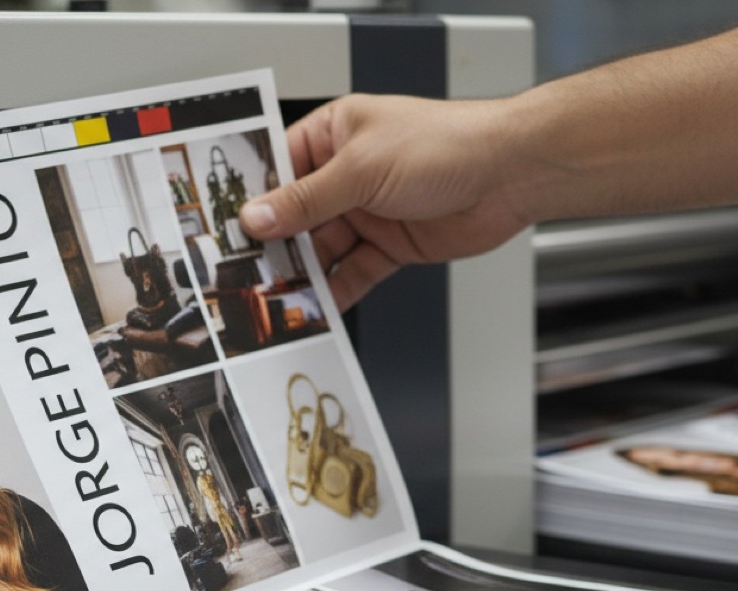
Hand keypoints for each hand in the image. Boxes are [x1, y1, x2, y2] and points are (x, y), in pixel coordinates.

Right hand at [239, 94, 531, 310]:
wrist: (509, 174)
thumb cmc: (447, 144)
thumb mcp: (360, 169)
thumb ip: (306, 199)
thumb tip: (258, 216)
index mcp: (334, 135)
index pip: (279, 168)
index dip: (254, 199)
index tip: (229, 228)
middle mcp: (348, 173)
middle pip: (297, 215)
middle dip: (277, 245)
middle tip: (248, 273)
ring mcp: (370, 211)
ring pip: (323, 249)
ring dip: (304, 274)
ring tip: (279, 297)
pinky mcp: (392, 244)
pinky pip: (355, 273)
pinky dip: (338, 292)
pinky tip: (320, 308)